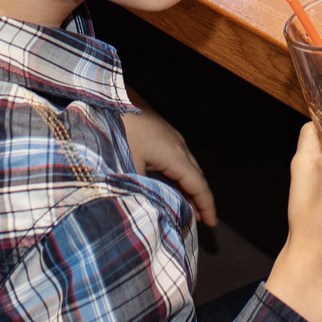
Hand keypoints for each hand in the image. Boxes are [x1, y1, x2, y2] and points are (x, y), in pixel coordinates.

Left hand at [123, 105, 216, 226]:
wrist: (108, 98)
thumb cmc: (119, 130)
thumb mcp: (129, 166)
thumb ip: (143, 190)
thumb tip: (152, 210)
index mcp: (175, 155)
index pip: (198, 185)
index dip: (206, 206)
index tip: (212, 223)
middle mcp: (178, 145)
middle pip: (195, 176)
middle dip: (199, 199)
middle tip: (199, 221)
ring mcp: (170, 137)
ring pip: (186, 167)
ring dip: (188, 187)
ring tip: (186, 207)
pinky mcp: (159, 133)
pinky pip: (175, 159)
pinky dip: (178, 176)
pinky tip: (169, 184)